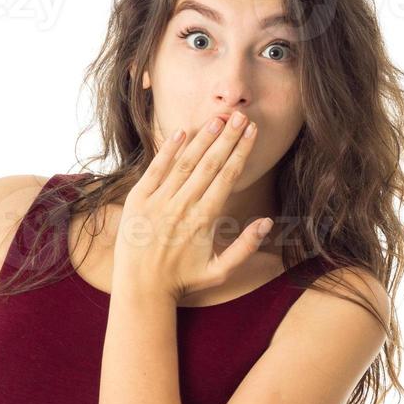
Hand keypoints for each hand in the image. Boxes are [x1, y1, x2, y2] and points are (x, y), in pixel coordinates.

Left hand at [111, 111, 267, 301]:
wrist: (140, 287)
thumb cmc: (182, 280)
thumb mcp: (219, 271)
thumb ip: (245, 247)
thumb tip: (266, 222)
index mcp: (204, 219)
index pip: (227, 176)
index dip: (241, 151)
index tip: (252, 132)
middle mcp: (181, 206)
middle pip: (209, 163)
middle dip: (227, 137)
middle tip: (241, 115)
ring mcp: (157, 201)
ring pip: (184, 163)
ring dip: (202, 139)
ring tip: (218, 119)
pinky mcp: (137, 201)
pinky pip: (154, 170)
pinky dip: (167, 151)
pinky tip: (180, 133)